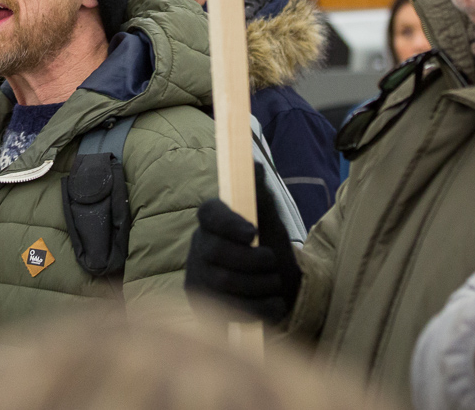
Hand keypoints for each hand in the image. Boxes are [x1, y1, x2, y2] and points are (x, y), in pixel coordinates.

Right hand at [184, 165, 300, 324]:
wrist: (277, 289)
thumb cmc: (269, 247)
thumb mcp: (270, 220)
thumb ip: (260, 195)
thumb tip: (253, 164)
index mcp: (212, 220)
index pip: (208, 213)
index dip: (228, 222)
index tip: (253, 233)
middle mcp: (198, 245)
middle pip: (217, 252)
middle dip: (252, 260)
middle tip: (273, 262)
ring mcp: (197, 275)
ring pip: (224, 283)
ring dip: (260, 285)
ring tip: (275, 283)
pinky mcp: (203, 305)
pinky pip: (228, 311)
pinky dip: (259, 309)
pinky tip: (272, 305)